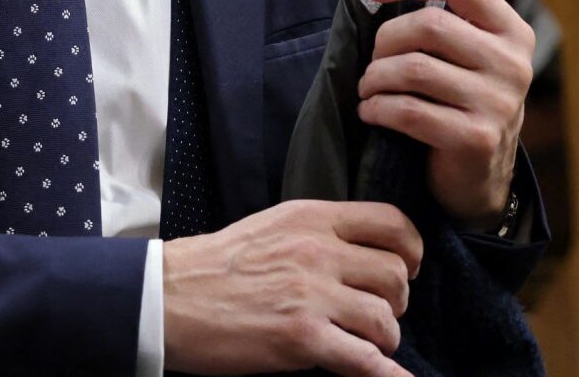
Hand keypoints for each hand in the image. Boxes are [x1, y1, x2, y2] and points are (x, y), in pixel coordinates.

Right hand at [163, 200, 422, 375]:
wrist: (168, 297)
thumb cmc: (213, 266)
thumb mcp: (270, 227)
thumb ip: (316, 233)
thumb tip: (358, 254)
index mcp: (311, 218)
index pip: (391, 223)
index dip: (410, 251)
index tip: (406, 269)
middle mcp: (317, 251)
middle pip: (395, 275)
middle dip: (395, 302)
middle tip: (376, 315)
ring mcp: (311, 295)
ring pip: (386, 319)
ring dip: (382, 339)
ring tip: (364, 344)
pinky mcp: (301, 338)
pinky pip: (365, 360)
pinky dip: (384, 374)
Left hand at [357, 0, 534, 225]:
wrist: (479, 176)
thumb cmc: (458, 102)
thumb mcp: (466, 56)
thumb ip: (440, 21)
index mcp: (511, 31)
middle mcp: (512, 63)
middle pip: (428, 25)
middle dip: (384, 41)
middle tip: (372, 62)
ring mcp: (499, 103)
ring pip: (413, 68)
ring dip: (375, 78)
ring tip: (368, 88)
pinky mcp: (477, 138)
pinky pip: (409, 111)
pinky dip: (378, 108)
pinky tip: (371, 112)